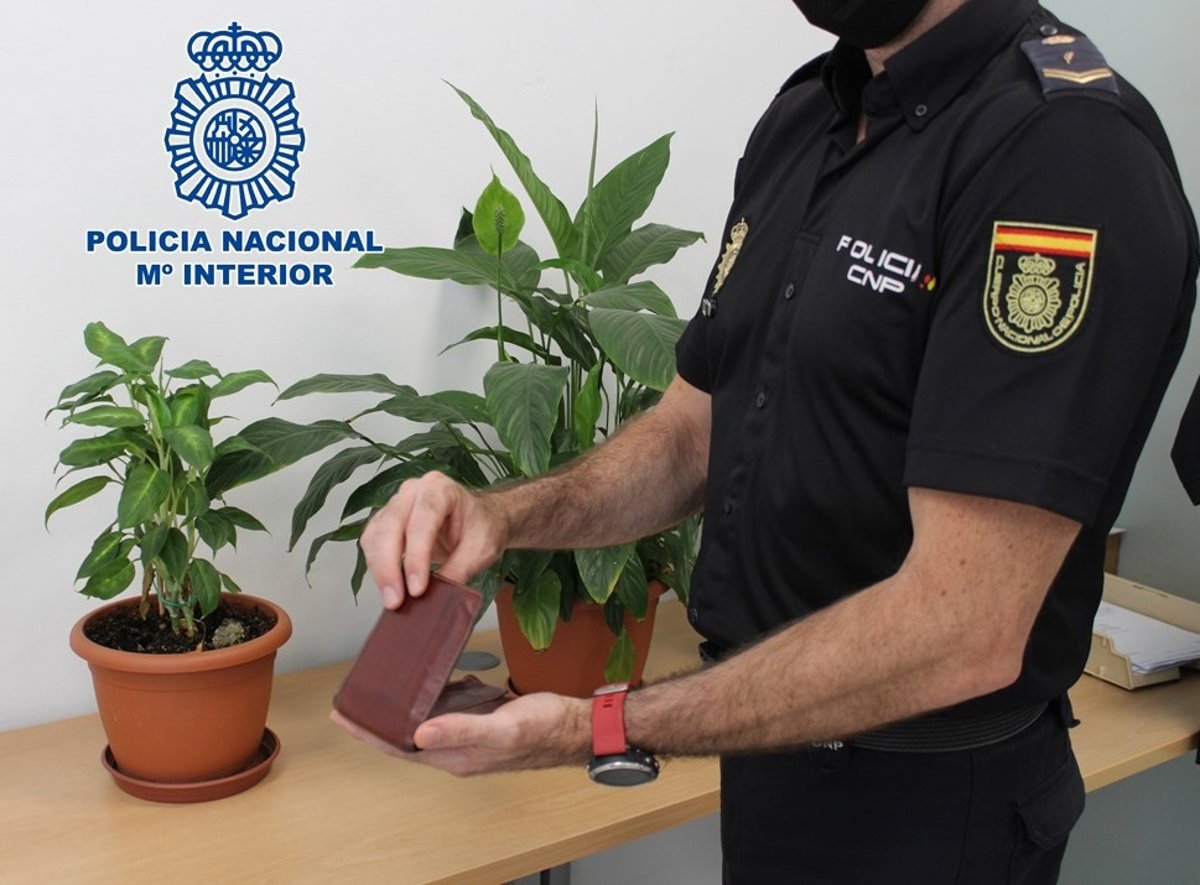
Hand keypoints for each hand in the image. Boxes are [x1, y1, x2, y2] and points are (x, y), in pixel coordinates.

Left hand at [330, 693, 591, 776]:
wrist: (577, 726)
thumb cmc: (545, 728)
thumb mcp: (504, 726)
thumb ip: (462, 729)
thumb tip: (419, 733)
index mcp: (456, 756)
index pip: (400, 746)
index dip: (369, 733)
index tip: (342, 716)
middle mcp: (457, 749)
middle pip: (407, 735)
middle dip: (378, 719)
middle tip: (352, 697)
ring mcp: (470, 735)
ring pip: (426, 721)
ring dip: (405, 705)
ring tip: (383, 682)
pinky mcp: (482, 720)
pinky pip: (449, 709)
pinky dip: (435, 693)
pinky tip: (432, 674)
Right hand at [359, 471, 507, 608]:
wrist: (481, 520)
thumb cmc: (483, 527)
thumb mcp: (482, 549)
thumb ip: (459, 570)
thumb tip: (436, 597)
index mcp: (440, 489)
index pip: (422, 520)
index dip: (416, 556)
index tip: (417, 588)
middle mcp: (413, 491)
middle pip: (391, 526)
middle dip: (389, 567)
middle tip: (396, 600)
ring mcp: (396, 504)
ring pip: (376, 535)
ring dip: (379, 570)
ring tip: (392, 599)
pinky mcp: (386, 521)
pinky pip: (372, 543)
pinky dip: (376, 567)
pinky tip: (388, 586)